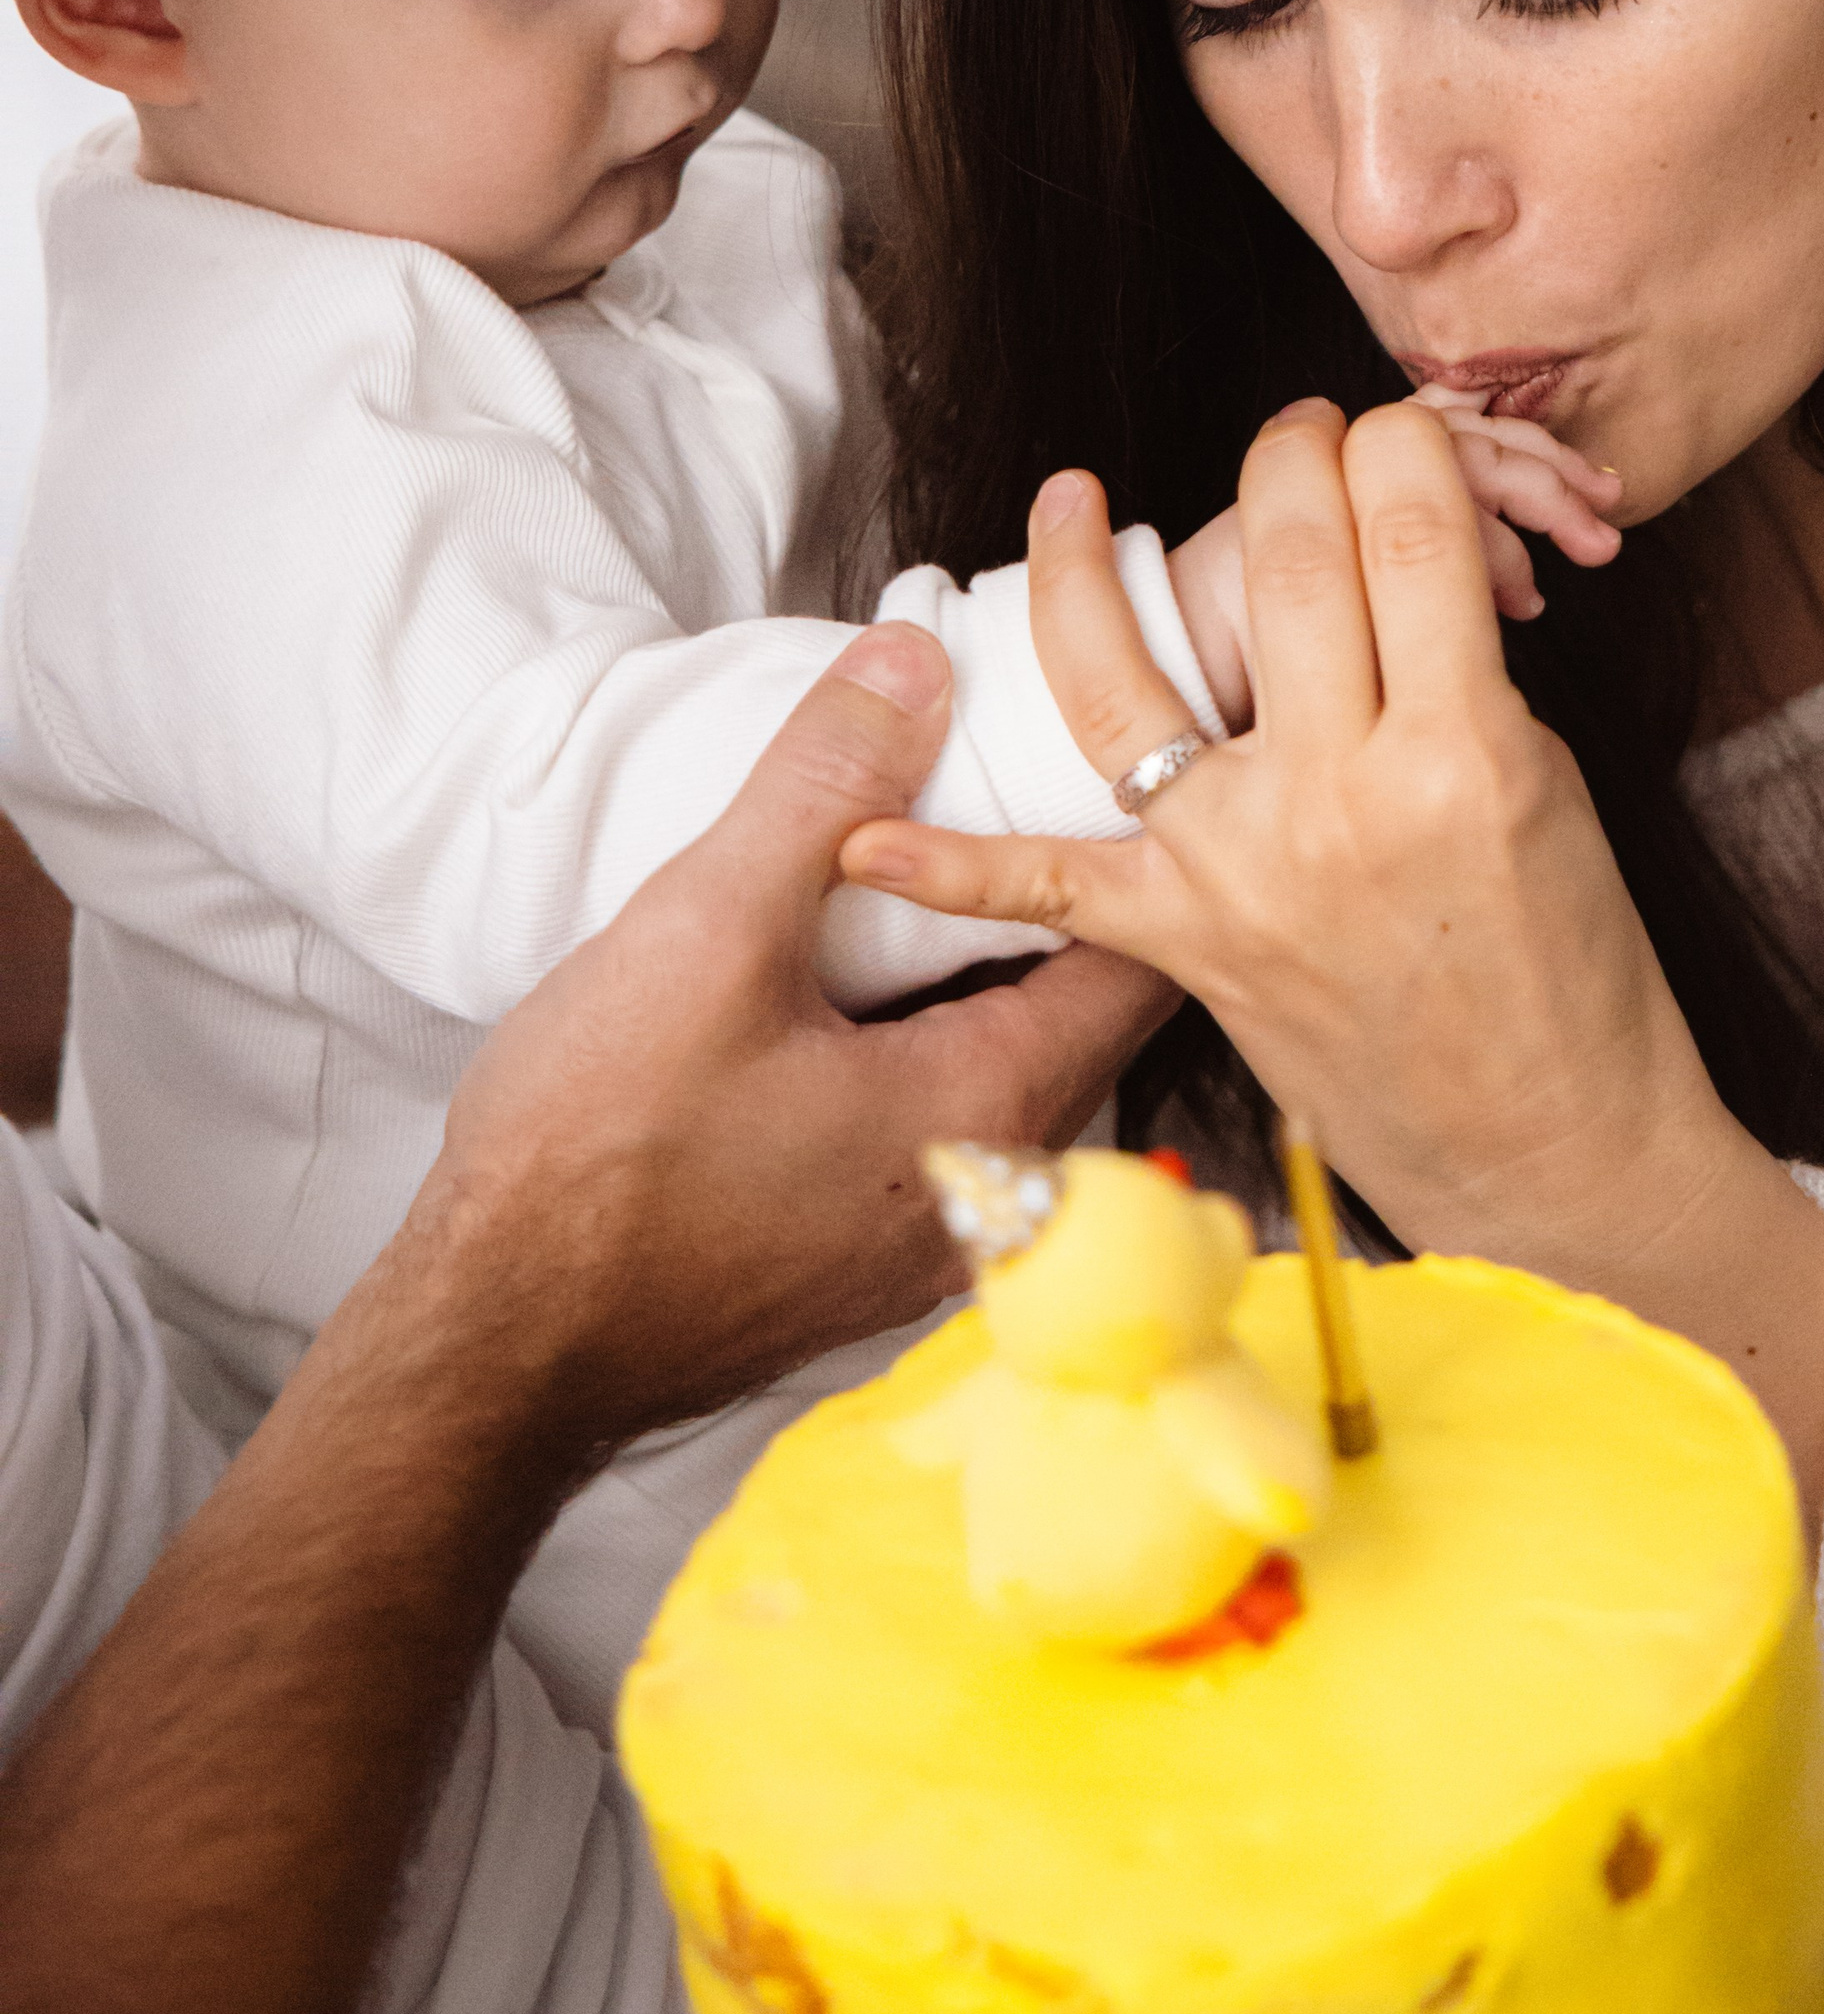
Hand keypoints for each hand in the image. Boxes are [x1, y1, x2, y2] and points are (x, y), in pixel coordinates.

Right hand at [409, 622, 1176, 1450]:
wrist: (493, 1346)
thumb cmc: (597, 1158)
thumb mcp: (710, 928)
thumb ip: (821, 785)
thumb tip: (911, 667)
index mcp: (995, 1112)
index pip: (1139, 957)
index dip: (1125, 847)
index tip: (1089, 763)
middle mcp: (996, 1190)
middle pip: (1077, 1008)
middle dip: (1048, 894)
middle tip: (1005, 786)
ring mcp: (933, 1236)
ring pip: (1004, 1063)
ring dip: (973, 970)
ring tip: (919, 861)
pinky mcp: (864, 1253)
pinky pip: (938, 1116)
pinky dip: (920, 1037)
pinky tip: (844, 980)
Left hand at [841, 408, 1823, 1508]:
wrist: (1550, 1149)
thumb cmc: (1572, 971)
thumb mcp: (1549, 788)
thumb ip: (1455, 677)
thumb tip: (1387, 571)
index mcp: (1464, 745)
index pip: (1412, 524)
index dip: (1397, 446)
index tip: (1389, 433)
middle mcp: (1342, 794)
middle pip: (1284, 560)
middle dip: (1288, 459)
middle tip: (1293, 434)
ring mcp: (1246, 867)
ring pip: (1124, 677)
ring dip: (1075, 571)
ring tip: (1068, 499)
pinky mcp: (1187, 944)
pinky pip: (1051, 890)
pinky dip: (952, 872)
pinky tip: (869, 839)